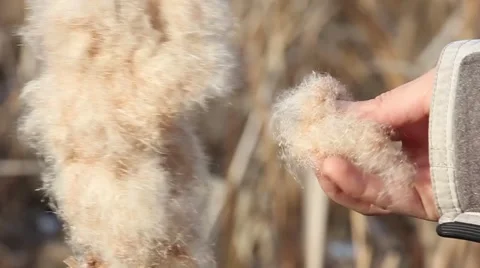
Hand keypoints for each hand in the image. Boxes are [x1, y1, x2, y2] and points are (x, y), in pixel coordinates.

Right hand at [316, 69, 439, 220]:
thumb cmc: (468, 98)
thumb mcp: (419, 95)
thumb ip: (378, 109)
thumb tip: (335, 115)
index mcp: (400, 130)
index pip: (356, 137)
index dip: (331, 132)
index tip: (310, 124)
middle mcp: (400, 157)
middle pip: (352, 166)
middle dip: (327, 158)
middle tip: (310, 146)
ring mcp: (407, 180)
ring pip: (359, 189)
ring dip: (335, 177)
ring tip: (320, 160)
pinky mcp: (419, 201)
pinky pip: (380, 197)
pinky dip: (354, 185)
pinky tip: (333, 167)